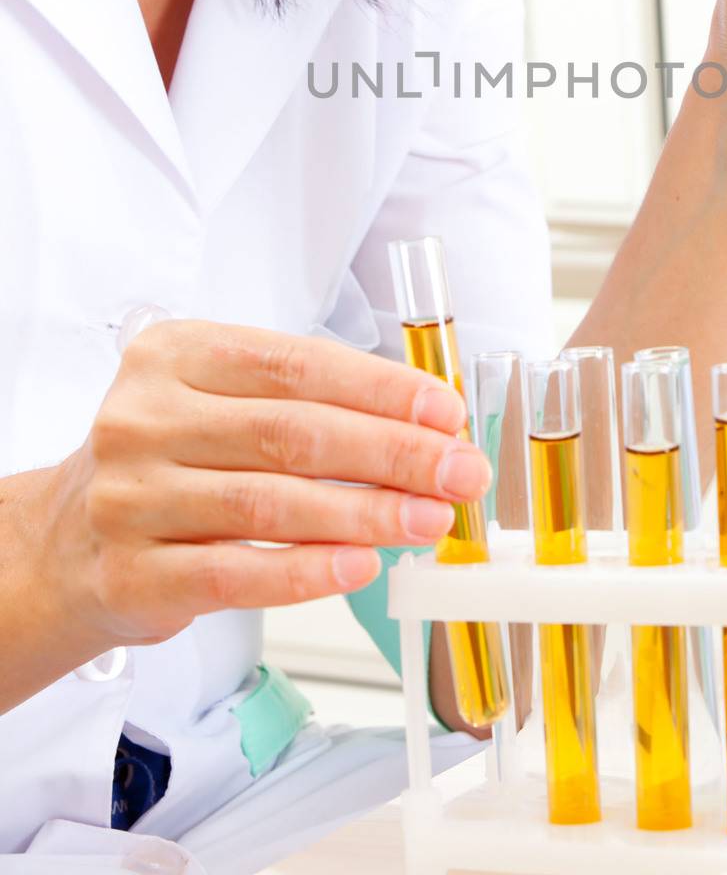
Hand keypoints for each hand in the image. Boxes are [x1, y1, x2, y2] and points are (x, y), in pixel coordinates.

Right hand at [38, 319, 490, 653]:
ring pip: (271, 504)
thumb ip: (307, 403)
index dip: (380, 389)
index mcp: (176, 356)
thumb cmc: (170, 461)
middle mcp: (146, 419)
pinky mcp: (133, 573)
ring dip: (366, 514)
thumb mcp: (218, 404)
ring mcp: (132, 497)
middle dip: (391, 453)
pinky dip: (308, 572)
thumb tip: (424, 427)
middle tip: (457, 471)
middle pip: (292, 433)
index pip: (296, 365)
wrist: (65, 544)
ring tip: (427, 519)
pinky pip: (236, 573)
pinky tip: (361, 565)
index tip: (443, 412)